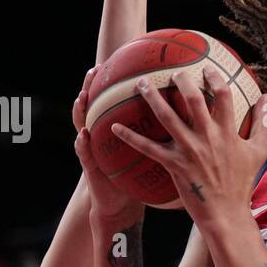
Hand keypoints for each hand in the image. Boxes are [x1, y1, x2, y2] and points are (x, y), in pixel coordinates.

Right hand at [73, 69, 146, 224]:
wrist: (118, 204)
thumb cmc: (134, 177)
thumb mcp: (148, 153)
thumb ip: (159, 133)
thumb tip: (186, 117)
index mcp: (117, 128)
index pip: (113, 102)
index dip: (114, 83)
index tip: (119, 62)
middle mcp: (102, 135)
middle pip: (95, 105)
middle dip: (92, 86)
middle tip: (95, 69)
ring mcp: (93, 149)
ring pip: (82, 124)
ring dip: (80, 109)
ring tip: (81, 96)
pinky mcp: (90, 168)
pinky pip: (84, 154)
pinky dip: (81, 144)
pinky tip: (82, 135)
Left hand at [109, 66, 266, 226]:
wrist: (227, 213)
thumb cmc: (242, 183)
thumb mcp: (257, 151)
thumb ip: (261, 123)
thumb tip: (265, 99)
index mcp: (228, 133)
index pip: (222, 96)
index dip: (214, 79)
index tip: (207, 69)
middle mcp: (207, 138)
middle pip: (193, 100)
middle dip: (182, 81)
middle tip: (173, 71)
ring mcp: (189, 151)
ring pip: (167, 118)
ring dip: (152, 98)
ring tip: (141, 83)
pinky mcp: (174, 165)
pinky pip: (148, 148)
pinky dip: (130, 137)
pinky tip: (114, 127)